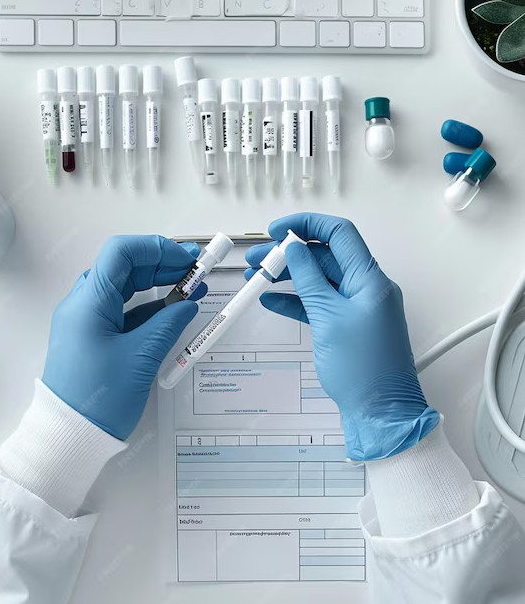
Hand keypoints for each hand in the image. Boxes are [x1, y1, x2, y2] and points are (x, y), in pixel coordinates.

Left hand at [42, 236, 203, 440]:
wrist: (68, 437)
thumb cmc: (100, 397)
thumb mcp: (141, 357)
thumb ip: (167, 323)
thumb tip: (187, 303)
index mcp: (89, 302)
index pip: (120, 253)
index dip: (155, 248)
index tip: (185, 258)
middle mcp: (83, 304)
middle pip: (123, 267)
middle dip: (160, 263)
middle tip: (194, 268)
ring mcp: (86, 321)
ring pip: (123, 288)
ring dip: (156, 284)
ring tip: (191, 286)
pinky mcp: (92, 337)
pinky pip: (121, 311)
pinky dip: (147, 307)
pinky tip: (173, 309)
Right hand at [246, 213, 438, 460]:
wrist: (381, 414)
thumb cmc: (362, 367)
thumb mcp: (329, 317)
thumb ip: (309, 278)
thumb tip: (293, 246)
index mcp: (369, 279)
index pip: (339, 233)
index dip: (307, 224)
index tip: (276, 230)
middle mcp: (366, 288)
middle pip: (325, 256)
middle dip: (289, 253)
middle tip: (256, 259)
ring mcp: (357, 307)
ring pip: (319, 280)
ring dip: (289, 276)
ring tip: (257, 276)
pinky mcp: (347, 326)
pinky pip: (319, 303)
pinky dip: (296, 300)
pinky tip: (272, 300)